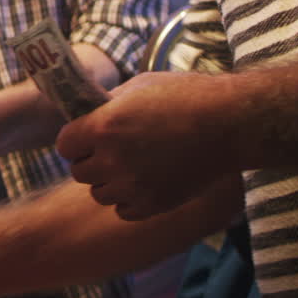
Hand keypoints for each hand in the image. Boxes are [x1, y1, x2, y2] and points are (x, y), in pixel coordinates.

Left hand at [56, 71, 239, 220]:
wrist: (233, 123)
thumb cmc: (189, 97)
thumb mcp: (140, 87)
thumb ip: (108, 105)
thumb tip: (87, 113)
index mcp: (103, 127)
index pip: (64, 144)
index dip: (76, 140)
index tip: (89, 136)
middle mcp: (112, 159)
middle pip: (79, 172)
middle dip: (92, 161)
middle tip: (114, 151)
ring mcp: (132, 185)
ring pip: (99, 194)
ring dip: (110, 182)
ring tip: (133, 167)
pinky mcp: (152, 204)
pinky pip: (122, 210)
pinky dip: (129, 200)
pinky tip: (145, 183)